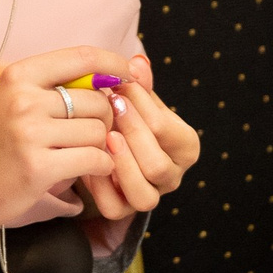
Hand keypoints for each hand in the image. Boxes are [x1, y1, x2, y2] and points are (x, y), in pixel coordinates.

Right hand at [0, 45, 136, 237]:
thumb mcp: (12, 101)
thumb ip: (53, 86)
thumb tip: (110, 75)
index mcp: (18, 76)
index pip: (81, 57)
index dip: (113, 64)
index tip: (130, 75)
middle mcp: (24, 99)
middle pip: (97, 100)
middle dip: (104, 118)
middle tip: (88, 134)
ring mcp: (30, 133)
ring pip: (99, 131)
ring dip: (100, 146)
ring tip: (80, 153)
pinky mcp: (39, 166)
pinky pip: (95, 159)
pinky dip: (98, 166)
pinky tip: (84, 169)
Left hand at [78, 52, 199, 220]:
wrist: (104, 143)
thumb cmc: (125, 116)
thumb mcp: (136, 99)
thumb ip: (138, 84)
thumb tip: (137, 62)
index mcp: (185, 146)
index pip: (166, 129)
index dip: (142, 107)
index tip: (118, 87)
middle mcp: (172, 175)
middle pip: (157, 165)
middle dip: (132, 135)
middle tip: (109, 109)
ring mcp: (149, 196)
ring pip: (144, 195)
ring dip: (121, 165)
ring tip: (104, 137)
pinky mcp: (122, 210)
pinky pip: (114, 207)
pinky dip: (99, 186)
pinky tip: (88, 158)